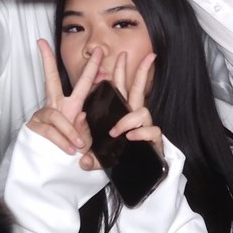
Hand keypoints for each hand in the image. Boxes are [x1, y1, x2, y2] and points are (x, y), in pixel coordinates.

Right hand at [26, 39, 99, 161]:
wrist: (51, 168)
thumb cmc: (72, 151)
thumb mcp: (86, 140)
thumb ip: (87, 128)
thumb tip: (81, 115)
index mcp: (72, 105)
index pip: (80, 82)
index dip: (89, 66)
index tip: (93, 49)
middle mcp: (56, 105)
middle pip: (50, 80)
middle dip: (48, 61)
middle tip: (43, 45)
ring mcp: (44, 115)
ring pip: (56, 116)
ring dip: (69, 131)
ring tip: (80, 145)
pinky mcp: (35, 127)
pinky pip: (51, 131)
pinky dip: (62, 141)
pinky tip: (70, 150)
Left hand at [73, 49, 160, 170]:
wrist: (135, 177)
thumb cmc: (117, 160)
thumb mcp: (96, 153)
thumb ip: (87, 149)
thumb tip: (79, 133)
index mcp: (120, 113)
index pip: (120, 89)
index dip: (120, 72)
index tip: (120, 54)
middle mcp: (134, 116)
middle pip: (138, 89)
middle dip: (142, 71)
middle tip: (149, 56)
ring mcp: (145, 126)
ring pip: (142, 111)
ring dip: (128, 120)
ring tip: (117, 132)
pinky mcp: (153, 139)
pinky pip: (150, 130)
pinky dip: (140, 133)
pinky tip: (131, 138)